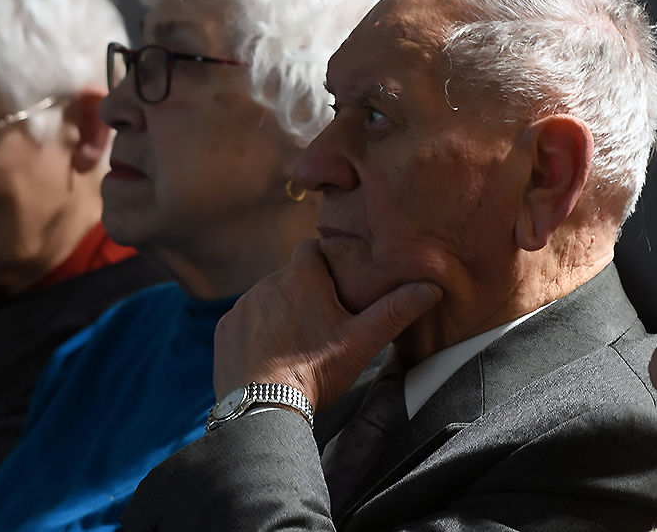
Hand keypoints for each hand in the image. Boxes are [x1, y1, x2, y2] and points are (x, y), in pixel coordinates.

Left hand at [213, 239, 441, 410]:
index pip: (312, 247)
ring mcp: (242, 306)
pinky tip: (271, 352)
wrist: (263, 408)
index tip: (337, 283)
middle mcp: (266, 284)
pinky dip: (257, 329)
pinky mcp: (225, 328)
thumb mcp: (362, 342)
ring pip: (267, 296)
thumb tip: (430, 287)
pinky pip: (245, 318)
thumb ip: (396, 310)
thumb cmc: (316, 373)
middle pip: (290, 275)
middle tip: (323, 320)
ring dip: (280, 309)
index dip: (326, 261)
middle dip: (305, 289)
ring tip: (297, 340)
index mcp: (301, 278)